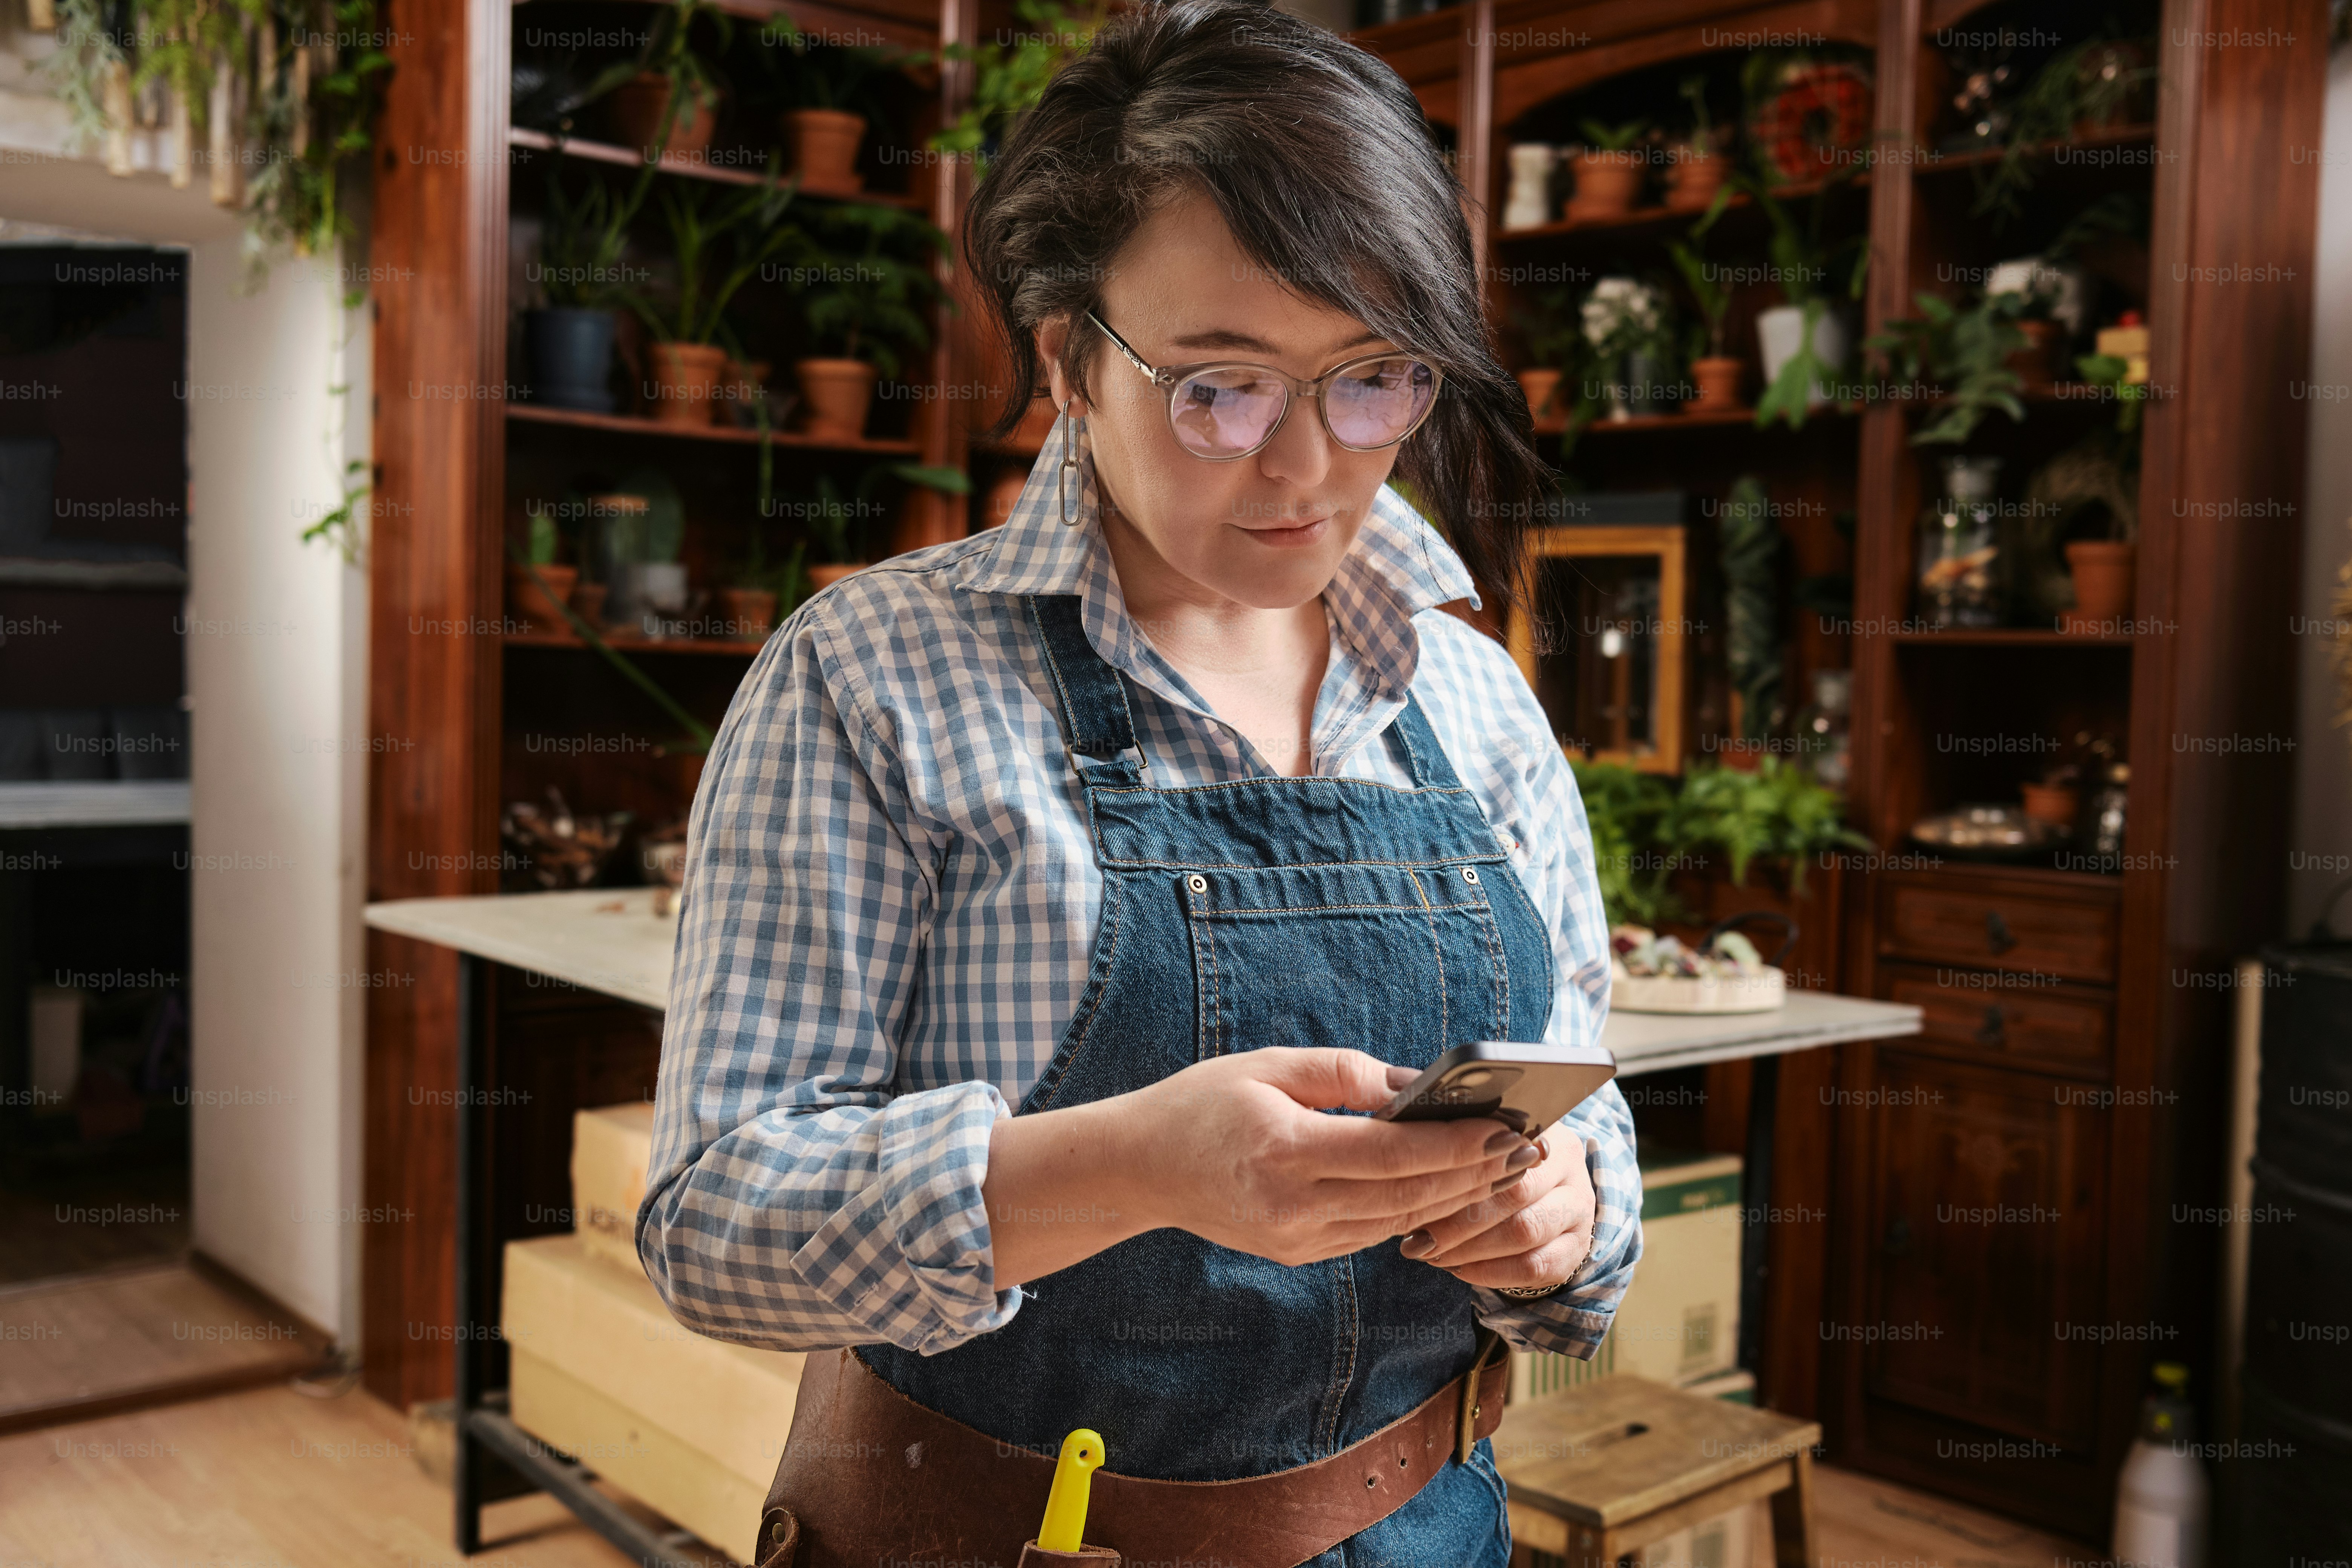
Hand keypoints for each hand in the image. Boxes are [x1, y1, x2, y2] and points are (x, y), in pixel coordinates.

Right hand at [1116, 1048, 1540, 1268]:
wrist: (1140, 1167)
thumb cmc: (1203, 1103)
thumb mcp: (1268, 1066)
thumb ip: (1345, 1074)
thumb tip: (1416, 1086)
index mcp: (1284, 1152)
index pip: (1391, 1154)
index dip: (1455, 1144)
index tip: (1504, 1127)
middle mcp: (1293, 1207)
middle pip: (1406, 1195)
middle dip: (1473, 1172)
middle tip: (1525, 1148)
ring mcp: (1296, 1239)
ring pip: (1398, 1222)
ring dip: (1455, 1197)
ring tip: (1502, 1169)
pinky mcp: (1298, 1253)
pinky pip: (1372, 1233)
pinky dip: (1415, 1212)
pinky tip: (1449, 1189)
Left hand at [1397, 1131, 1596, 1294]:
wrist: (1544, 1197)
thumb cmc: (1495, 1167)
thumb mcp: (1481, 1144)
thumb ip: (1457, 1142)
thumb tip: (1402, 1147)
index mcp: (1541, 1127)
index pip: (1502, 1147)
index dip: (1458, 1173)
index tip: (1414, 1191)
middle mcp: (1569, 1165)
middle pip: (1515, 1193)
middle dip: (1458, 1221)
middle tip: (1416, 1239)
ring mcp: (1579, 1209)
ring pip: (1525, 1232)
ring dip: (1471, 1249)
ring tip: (1432, 1254)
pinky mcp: (1577, 1249)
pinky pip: (1534, 1267)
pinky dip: (1491, 1273)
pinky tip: (1458, 1269)